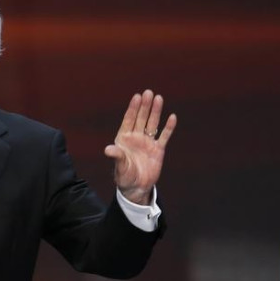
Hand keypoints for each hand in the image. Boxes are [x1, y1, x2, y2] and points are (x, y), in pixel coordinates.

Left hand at [104, 89, 176, 204]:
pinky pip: (164, 136)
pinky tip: (172, 117)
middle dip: (145, 106)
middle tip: (148, 92)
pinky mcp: (158, 150)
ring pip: (152, 124)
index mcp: (124, 139)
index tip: (137, 96)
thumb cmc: (124, 176)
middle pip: (141, 118)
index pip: (129, 120)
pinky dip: (168, 128)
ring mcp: (147, 143)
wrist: (136, 187)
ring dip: (155, 112)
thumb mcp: (120, 166)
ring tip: (158, 98)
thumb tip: (108, 149)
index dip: (133, 108)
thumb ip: (116, 156)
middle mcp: (136, 138)